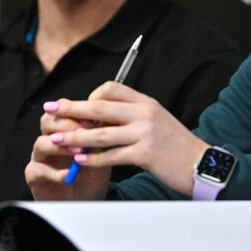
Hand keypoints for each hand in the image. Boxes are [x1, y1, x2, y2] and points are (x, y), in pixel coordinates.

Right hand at [25, 101, 110, 200]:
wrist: (87, 200)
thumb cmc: (93, 174)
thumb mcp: (101, 155)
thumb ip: (99, 139)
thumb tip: (103, 121)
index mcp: (65, 130)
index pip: (62, 110)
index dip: (74, 111)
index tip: (91, 119)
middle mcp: (50, 140)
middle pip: (47, 121)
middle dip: (65, 124)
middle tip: (83, 131)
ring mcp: (40, 158)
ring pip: (40, 143)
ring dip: (60, 146)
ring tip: (77, 152)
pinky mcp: (34, 176)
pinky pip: (38, 170)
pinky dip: (54, 173)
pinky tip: (68, 174)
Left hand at [32, 81, 209, 196]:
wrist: (200, 163)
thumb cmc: (174, 144)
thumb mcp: (156, 120)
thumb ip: (131, 115)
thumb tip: (98, 115)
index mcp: (145, 102)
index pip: (111, 88)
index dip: (90, 96)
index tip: (77, 106)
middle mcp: (145, 113)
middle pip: (99, 107)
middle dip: (71, 109)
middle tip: (50, 111)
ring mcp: (145, 133)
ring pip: (101, 134)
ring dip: (75, 137)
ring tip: (57, 139)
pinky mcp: (145, 154)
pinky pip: (111, 156)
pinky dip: (92, 159)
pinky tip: (79, 160)